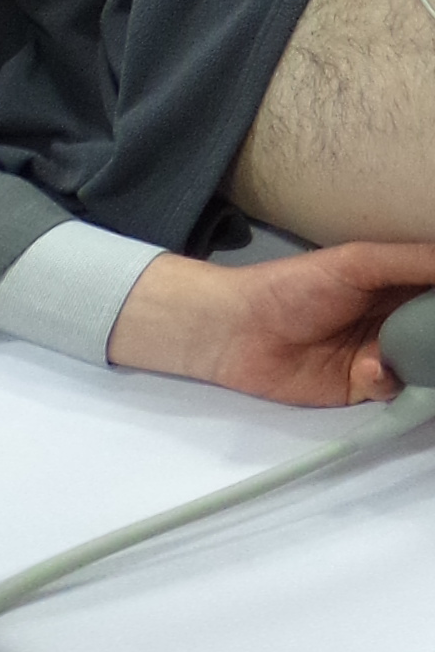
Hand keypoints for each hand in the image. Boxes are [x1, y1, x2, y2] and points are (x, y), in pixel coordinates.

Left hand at [104, 245, 434, 405]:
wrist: (236, 330)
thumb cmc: (293, 286)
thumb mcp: (358, 263)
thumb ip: (412, 262)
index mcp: (398, 288)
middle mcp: (397, 322)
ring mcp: (384, 356)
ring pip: (427, 365)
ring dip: (428, 363)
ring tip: (413, 353)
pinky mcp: (364, 388)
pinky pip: (397, 389)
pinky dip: (391, 380)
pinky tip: (369, 368)